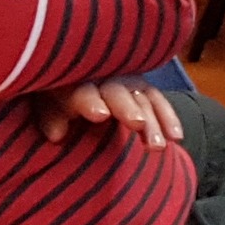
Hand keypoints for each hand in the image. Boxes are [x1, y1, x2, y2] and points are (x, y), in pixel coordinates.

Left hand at [34, 76, 183, 147]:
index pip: (82, 91)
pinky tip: (177, 138)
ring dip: (152, 123)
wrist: (79, 76)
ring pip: (142, 101)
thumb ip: (52, 119)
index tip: (100, 114)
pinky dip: (169, 119)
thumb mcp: (48, 106)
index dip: (90, 101)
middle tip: (138, 124)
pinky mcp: (144, 90)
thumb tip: (56, 135)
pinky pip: (159, 103)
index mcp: (75, 80)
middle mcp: (105, 77)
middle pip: (117, 93)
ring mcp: (128, 82)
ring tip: (157, 147)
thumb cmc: (57, 96)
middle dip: (128, 108)